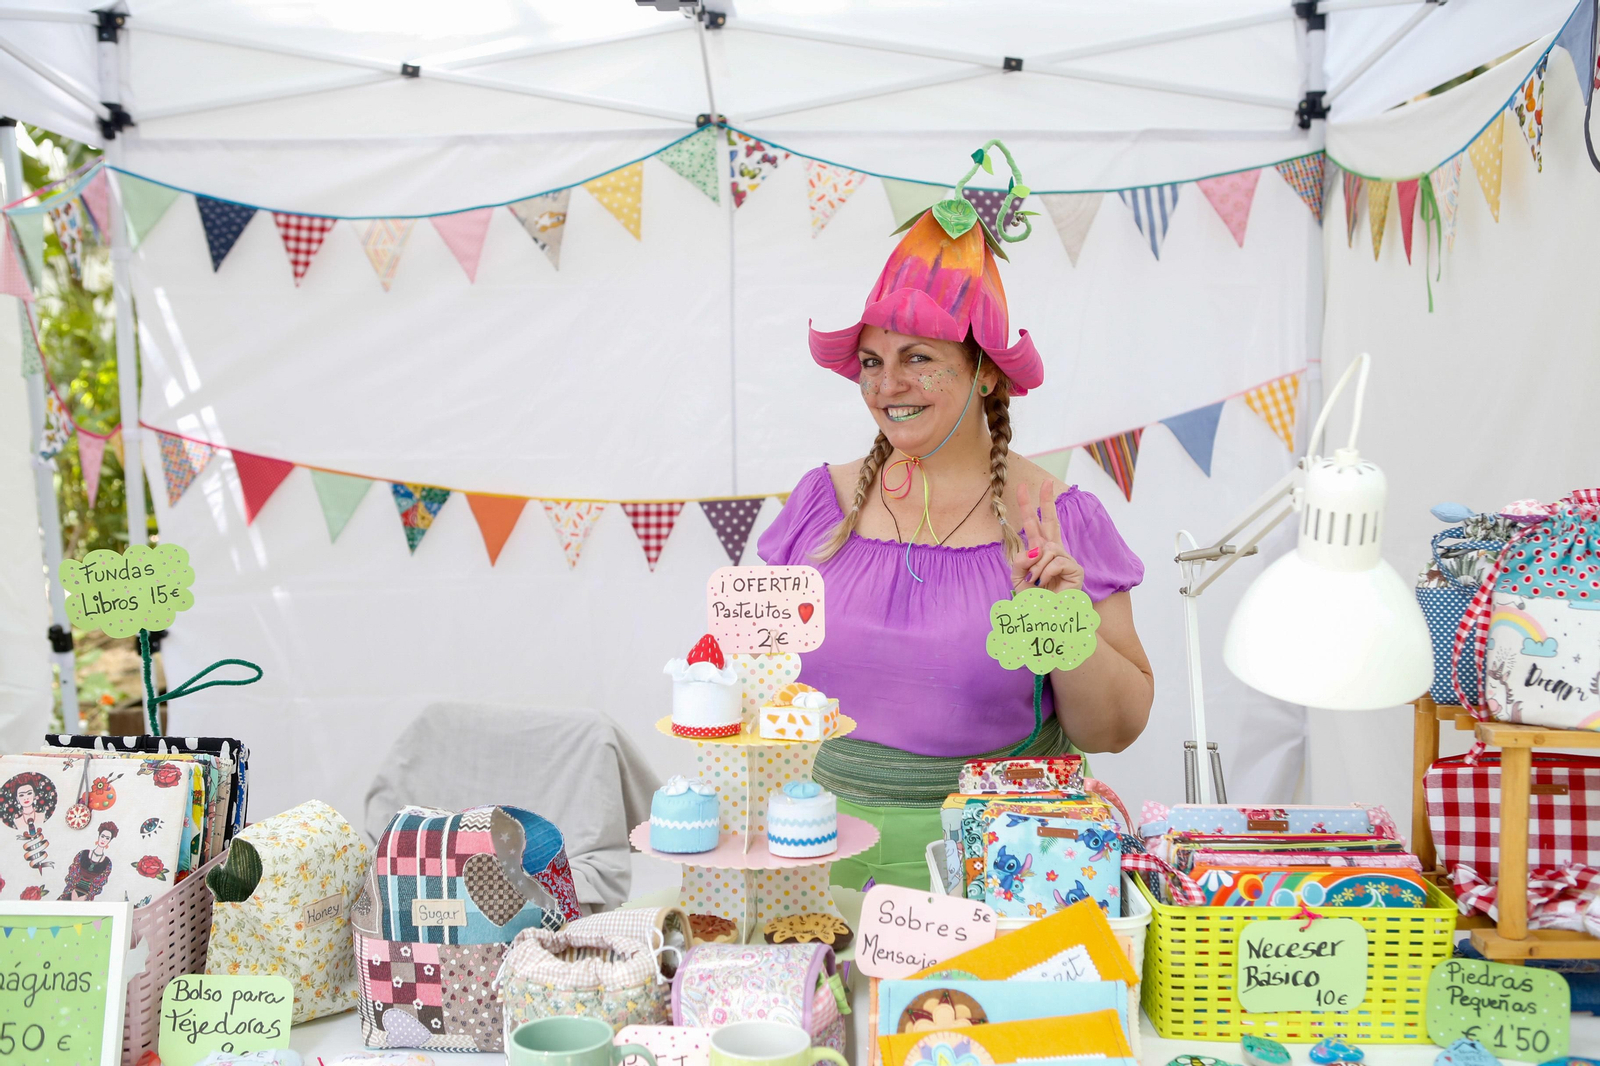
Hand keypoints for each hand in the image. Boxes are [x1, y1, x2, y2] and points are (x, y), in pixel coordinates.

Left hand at [1010, 478, 1084, 593]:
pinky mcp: (1075, 568)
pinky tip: (1046, 583)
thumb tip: (1033, 548)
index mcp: (1040, 551)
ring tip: (1037, 582)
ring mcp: (1066, 558)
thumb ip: (1019, 560)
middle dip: (1047, 501)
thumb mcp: (1018, 578)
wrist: (1047, 618)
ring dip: (1037, 567)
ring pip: (1047, 549)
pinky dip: (1045, 573)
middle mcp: (1054, 551)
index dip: (1030, 506)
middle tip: (1046, 481)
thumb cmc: (1035, 599)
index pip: (1035, 524)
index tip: (1023, 487)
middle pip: (1051, 520)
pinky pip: (1055, 561)